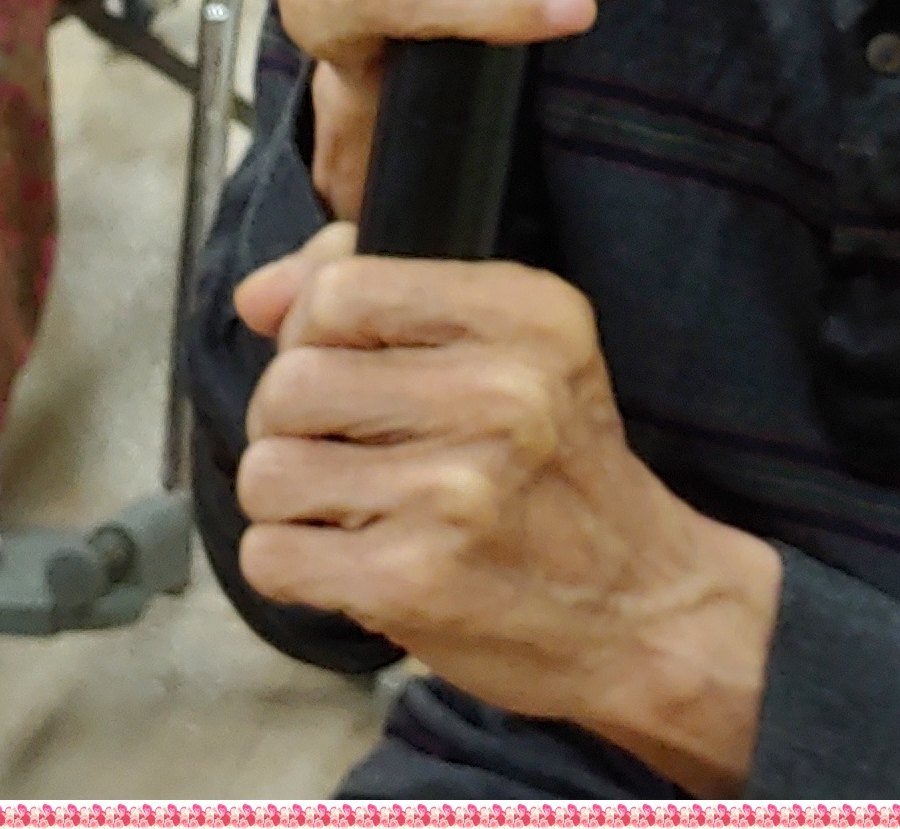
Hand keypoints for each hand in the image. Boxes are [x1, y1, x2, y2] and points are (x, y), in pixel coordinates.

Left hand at [233, 224, 777, 794]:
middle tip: (357, 457)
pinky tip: (355, 565)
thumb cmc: (560, 478)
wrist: (643, 610)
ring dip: (293, 504)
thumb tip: (256, 296)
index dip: (314, 335)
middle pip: (290, 382)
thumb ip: (380, 297)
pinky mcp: (413, 580)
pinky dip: (294, 568)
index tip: (354, 372)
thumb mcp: (514, 351)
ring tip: (359, 514)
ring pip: (268, 471)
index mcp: (528, 316)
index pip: (340, 289)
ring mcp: (456, 492)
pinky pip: (270, 555)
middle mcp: (502, 394)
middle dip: (295, 427)